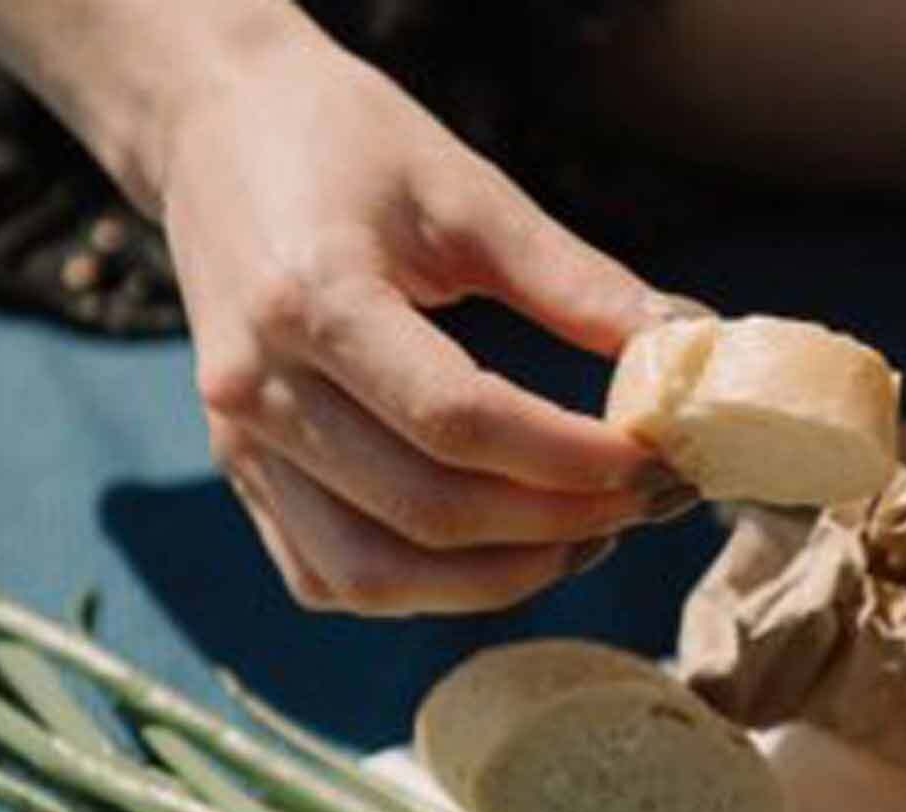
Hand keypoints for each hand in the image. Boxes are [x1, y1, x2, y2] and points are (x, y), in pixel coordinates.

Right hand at [153, 17, 689, 613]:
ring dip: (497, 578)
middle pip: (427, 510)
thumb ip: (575, 280)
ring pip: (376, 574)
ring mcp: (238, 442)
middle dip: (557, 523)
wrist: (215, 129)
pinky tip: (501, 551)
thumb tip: (690, 343)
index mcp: (312, 299)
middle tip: (645, 500)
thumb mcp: (466, 190)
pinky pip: (332, 576)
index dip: (571, 457)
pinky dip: (425, 589)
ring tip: (584, 538)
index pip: (459, 421)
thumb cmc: (345, 143)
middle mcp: (258, 388)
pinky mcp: (240, 473)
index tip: (655, 459)